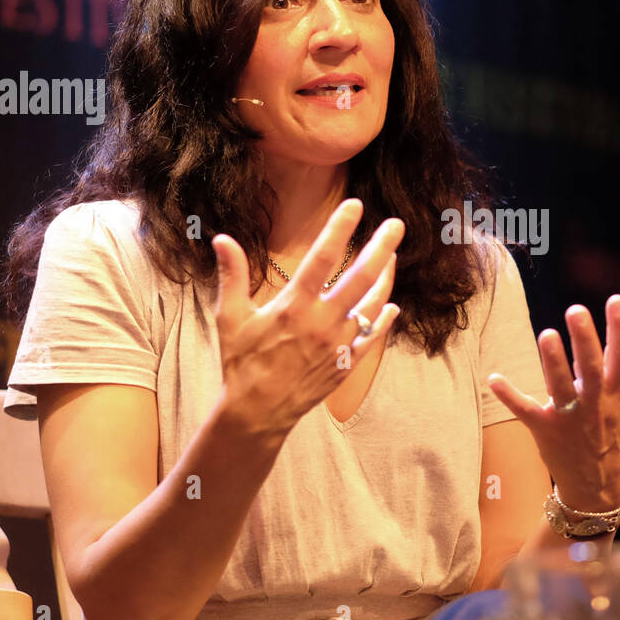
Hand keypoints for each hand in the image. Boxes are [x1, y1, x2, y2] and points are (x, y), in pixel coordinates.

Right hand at [211, 198, 403, 447]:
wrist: (257, 413)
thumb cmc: (241, 362)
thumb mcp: (231, 318)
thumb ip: (232, 276)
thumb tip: (222, 239)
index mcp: (294, 306)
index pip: (322, 258)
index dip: (339, 229)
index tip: (355, 205)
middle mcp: (322, 322)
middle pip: (360, 278)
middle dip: (380, 248)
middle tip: (397, 225)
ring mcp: (338, 344)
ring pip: (372, 305)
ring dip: (385, 279)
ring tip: (392, 257)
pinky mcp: (346, 364)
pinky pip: (372, 338)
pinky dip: (383, 320)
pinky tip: (392, 306)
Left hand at [488, 295, 619, 510]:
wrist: (600, 485)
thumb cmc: (619, 431)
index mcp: (619, 392)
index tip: (616, 300)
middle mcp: (596, 404)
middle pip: (591, 369)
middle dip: (585, 340)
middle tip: (576, 310)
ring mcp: (570, 418)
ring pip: (560, 388)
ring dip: (553, 363)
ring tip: (546, 335)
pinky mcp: (545, 430)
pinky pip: (526, 412)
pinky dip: (510, 396)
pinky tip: (494, 379)